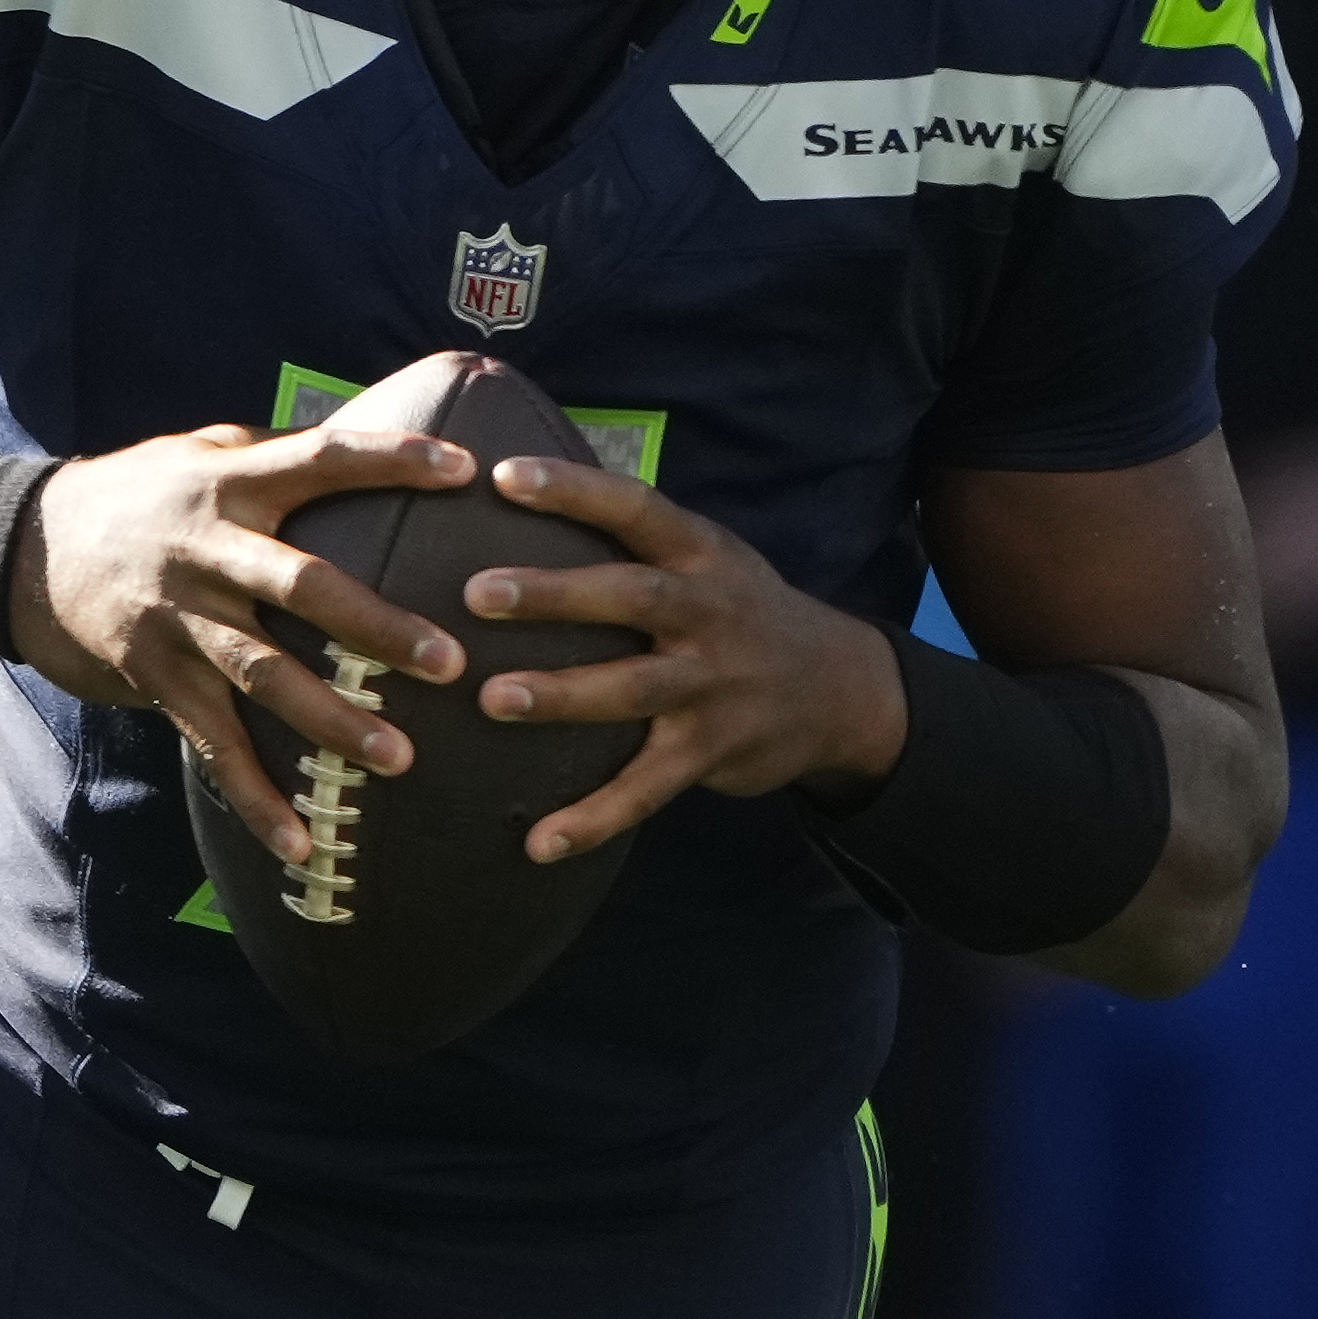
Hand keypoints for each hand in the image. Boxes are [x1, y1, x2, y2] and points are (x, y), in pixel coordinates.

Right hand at [8, 423, 470, 866]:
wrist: (25, 549)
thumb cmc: (139, 491)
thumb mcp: (201, 449)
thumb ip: (279, 449)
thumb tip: (381, 428)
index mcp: (230, 481)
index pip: (320, 458)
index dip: (389, 459)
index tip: (462, 469)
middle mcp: (206, 548)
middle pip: (303, 586)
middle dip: (378, 627)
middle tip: (450, 662)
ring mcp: (178, 618)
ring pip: (264, 675)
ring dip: (333, 721)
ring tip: (399, 760)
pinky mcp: (155, 676)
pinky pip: (214, 745)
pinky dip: (257, 799)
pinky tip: (304, 845)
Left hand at [455, 458, 907, 862]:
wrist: (840, 689)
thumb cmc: (739, 611)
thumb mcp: (708, 558)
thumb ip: (634, 538)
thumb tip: (522, 491)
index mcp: (701, 553)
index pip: (635, 507)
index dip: (573, 488)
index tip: (503, 476)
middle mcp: (710, 613)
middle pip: (632, 596)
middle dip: (556, 594)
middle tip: (477, 592)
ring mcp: (713, 685)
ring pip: (633, 690)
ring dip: (563, 695)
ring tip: (493, 700)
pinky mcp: (712, 750)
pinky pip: (647, 789)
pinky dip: (594, 818)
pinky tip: (538, 843)